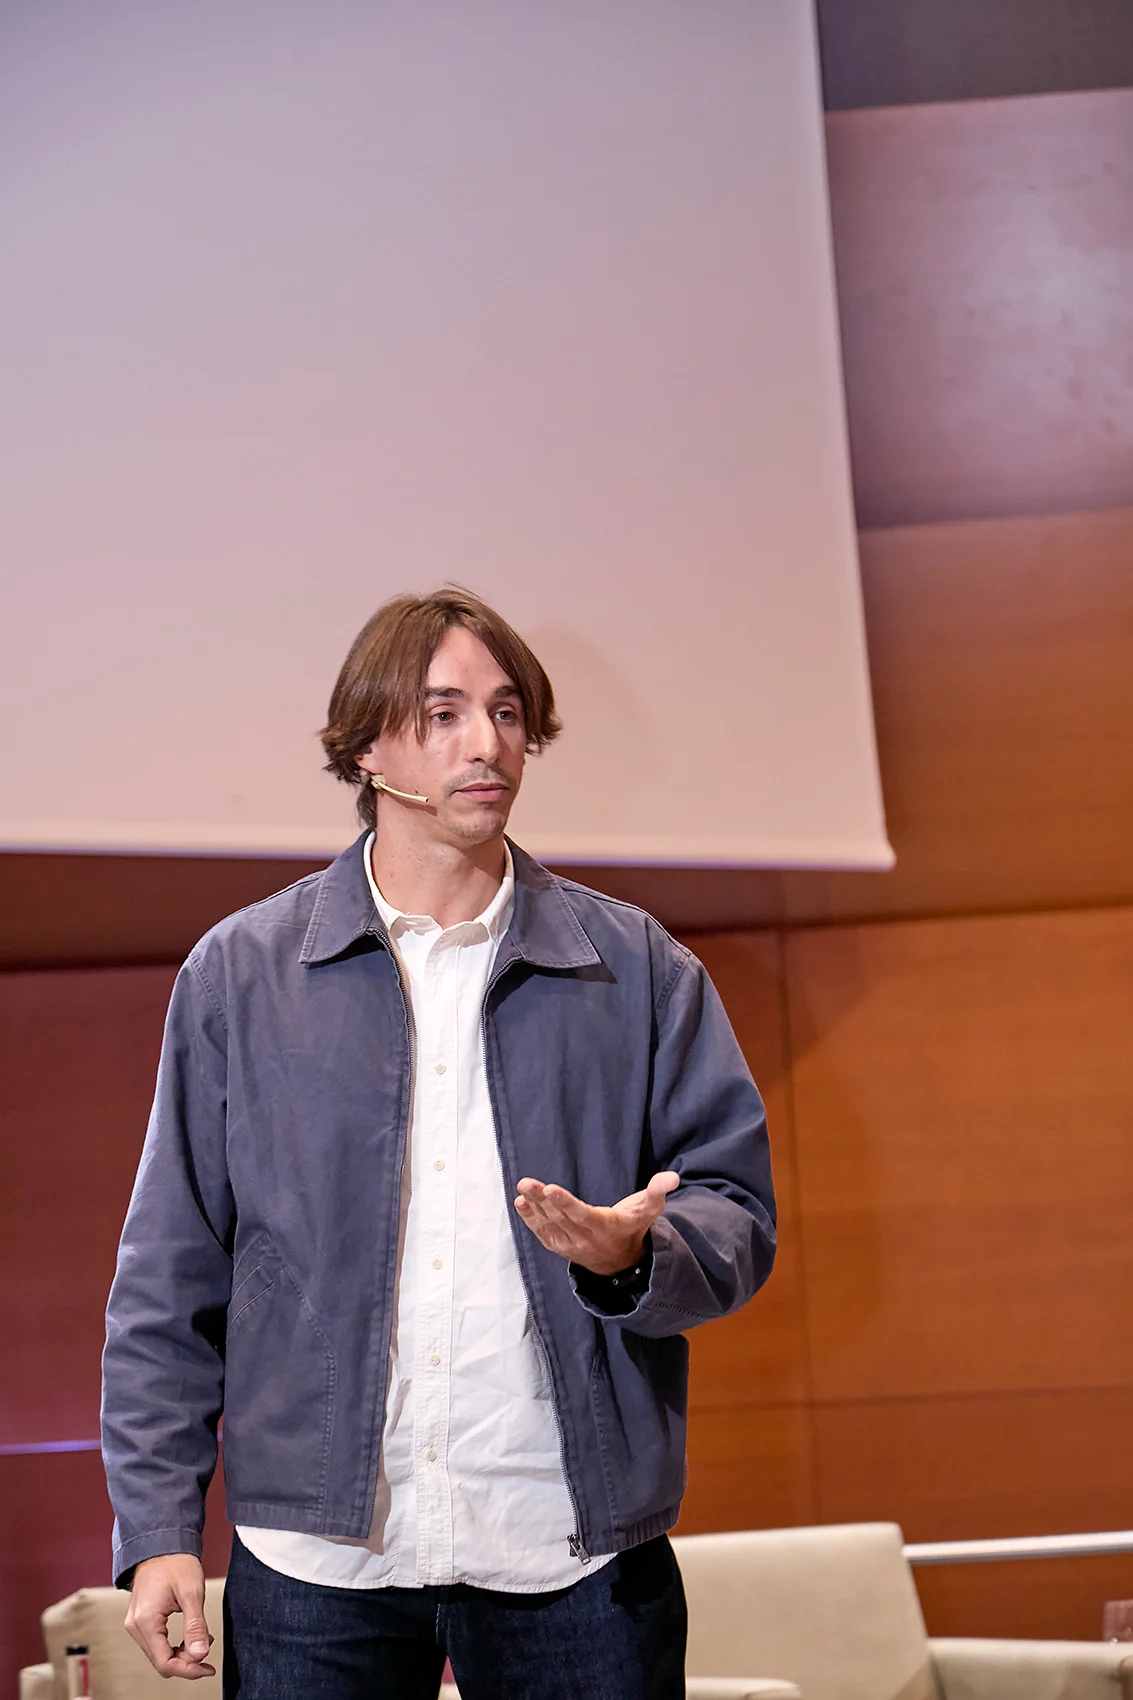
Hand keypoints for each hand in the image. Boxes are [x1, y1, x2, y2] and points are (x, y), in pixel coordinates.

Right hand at [125, 1554, 214, 1679]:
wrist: (162, 1542)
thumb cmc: (176, 1561)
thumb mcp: (191, 1593)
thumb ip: (195, 1626)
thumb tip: (200, 1655)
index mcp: (145, 1621)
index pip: (165, 1662)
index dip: (188, 1669)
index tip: (208, 1668)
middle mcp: (135, 1625)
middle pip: (160, 1661)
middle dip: (186, 1662)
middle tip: (208, 1650)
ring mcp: (135, 1622)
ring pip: (158, 1654)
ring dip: (181, 1654)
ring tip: (202, 1639)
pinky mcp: (140, 1619)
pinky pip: (156, 1642)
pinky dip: (174, 1645)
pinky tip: (189, 1636)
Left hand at [514, 1170, 678, 1275]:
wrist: (621, 1262)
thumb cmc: (633, 1227)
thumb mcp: (648, 1210)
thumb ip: (657, 1191)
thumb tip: (672, 1177)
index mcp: (604, 1226)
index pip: (582, 1214)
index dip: (565, 1202)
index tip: (551, 1189)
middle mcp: (585, 1238)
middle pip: (560, 1217)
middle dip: (542, 1199)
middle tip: (527, 1183)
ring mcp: (570, 1244)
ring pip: (549, 1224)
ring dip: (533, 1207)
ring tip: (523, 1189)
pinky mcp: (560, 1246)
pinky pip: (543, 1234)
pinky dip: (531, 1220)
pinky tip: (522, 1203)